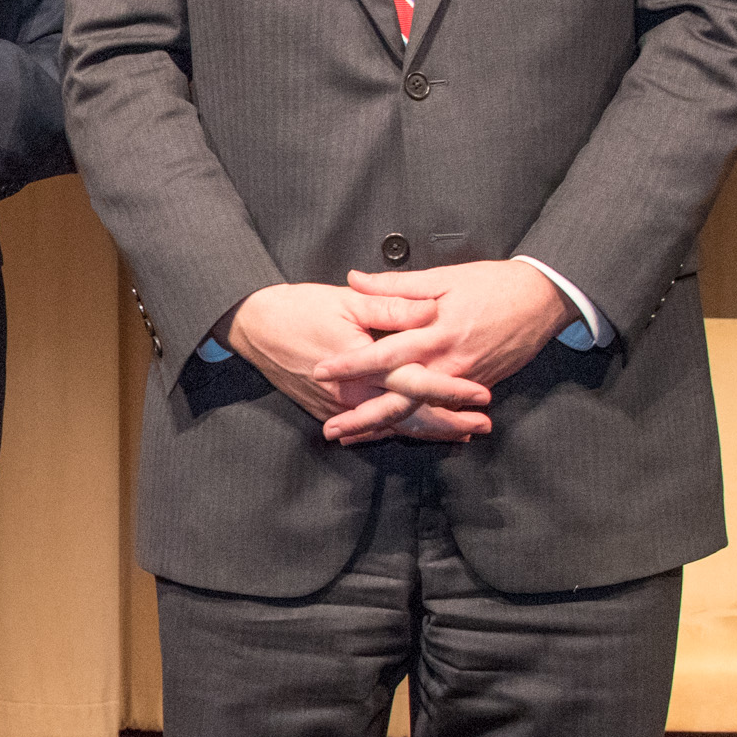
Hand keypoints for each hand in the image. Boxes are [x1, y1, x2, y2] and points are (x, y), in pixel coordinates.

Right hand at [223, 280, 475, 436]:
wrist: (255, 328)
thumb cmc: (300, 309)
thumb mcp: (348, 301)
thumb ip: (393, 306)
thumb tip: (431, 310)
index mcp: (364, 363)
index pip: (417, 382)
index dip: (451, 390)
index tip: (482, 395)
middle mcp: (354, 393)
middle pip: (411, 417)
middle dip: (449, 424)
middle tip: (482, 426)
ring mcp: (340, 407)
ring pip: (392, 427)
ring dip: (428, 432)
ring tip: (461, 434)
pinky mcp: (330, 411)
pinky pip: (370, 428)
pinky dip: (396, 432)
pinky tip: (415, 433)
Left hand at [318, 259, 578, 442]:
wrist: (543, 300)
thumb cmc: (493, 284)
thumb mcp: (443, 277)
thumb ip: (396, 285)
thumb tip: (355, 280)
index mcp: (435, 332)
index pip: (385, 353)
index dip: (352, 364)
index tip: (321, 371)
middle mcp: (448, 364)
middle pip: (400, 399)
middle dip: (364, 418)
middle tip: (332, 431)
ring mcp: (464, 382)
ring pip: (420, 413)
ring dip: (386, 428)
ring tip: (353, 439)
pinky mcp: (477, 388)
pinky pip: (442, 413)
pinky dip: (418, 426)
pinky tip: (396, 435)